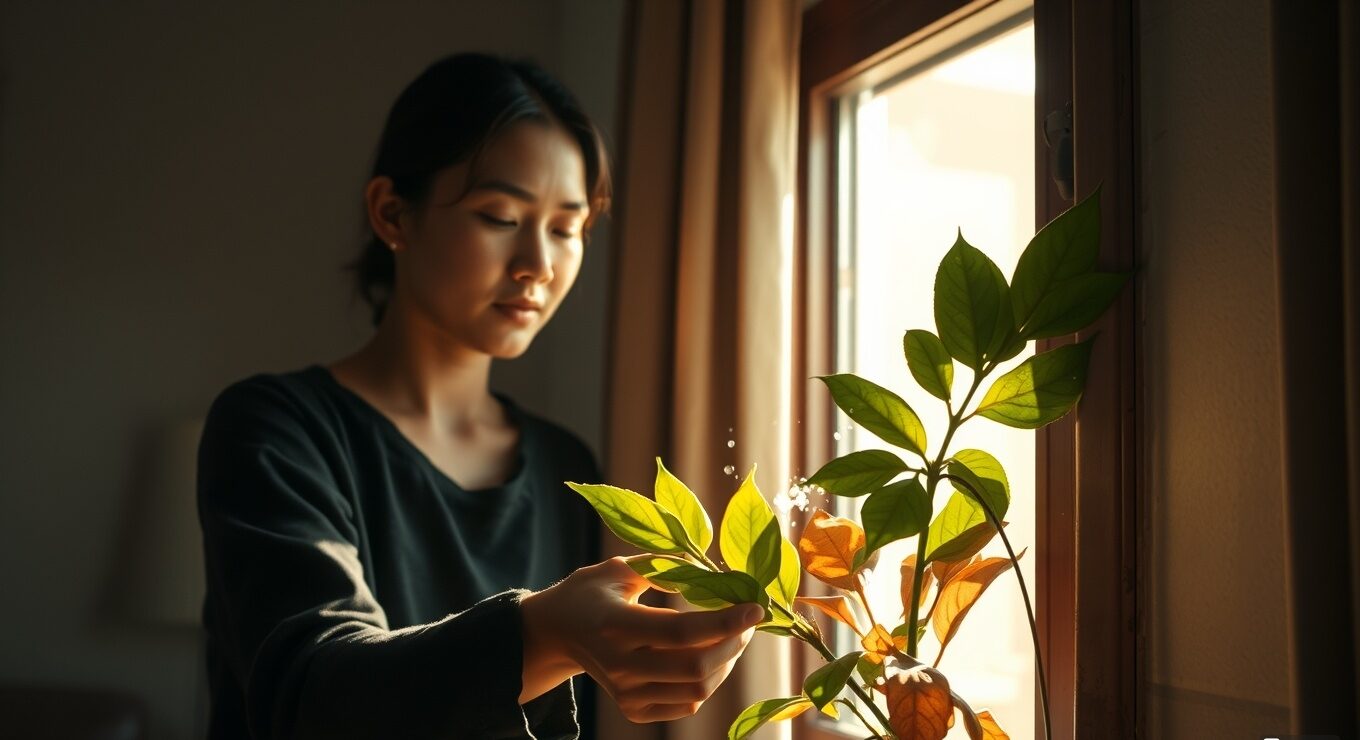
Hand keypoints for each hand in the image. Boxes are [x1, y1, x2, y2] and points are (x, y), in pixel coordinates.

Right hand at [520, 556, 763, 721]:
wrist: (558, 633)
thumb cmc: (592, 593)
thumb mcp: (617, 569)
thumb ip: (662, 566)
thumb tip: (710, 572)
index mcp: (616, 624)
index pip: (683, 631)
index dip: (726, 621)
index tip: (756, 607)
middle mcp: (619, 664)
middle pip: (696, 667)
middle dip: (734, 643)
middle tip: (747, 621)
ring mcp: (625, 693)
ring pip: (697, 690)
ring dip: (726, 663)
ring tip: (732, 637)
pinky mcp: (633, 709)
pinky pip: (686, 704)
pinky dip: (708, 682)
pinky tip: (709, 657)